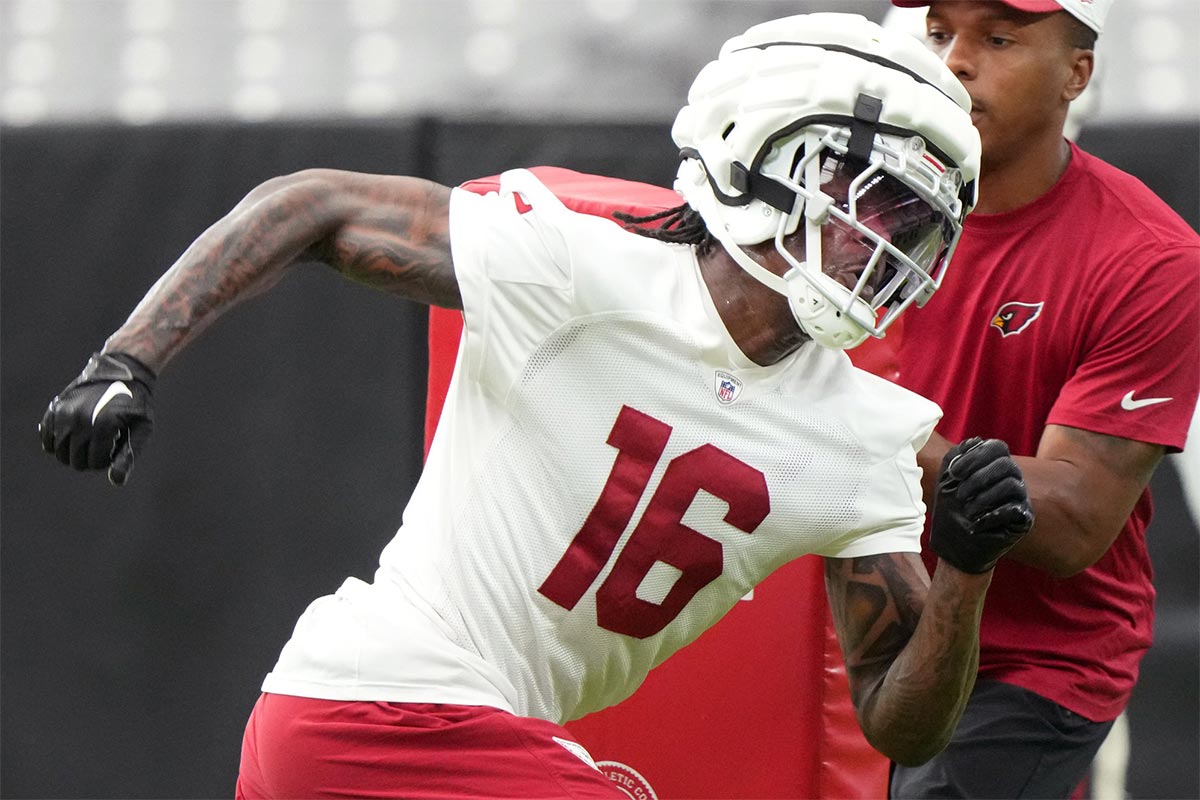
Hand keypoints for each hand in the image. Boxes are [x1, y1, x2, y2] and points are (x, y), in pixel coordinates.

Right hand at [39, 352, 156, 485]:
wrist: (123, 371)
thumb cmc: (136, 403)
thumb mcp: (142, 429)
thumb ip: (128, 455)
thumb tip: (115, 481)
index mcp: (103, 426)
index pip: (95, 463)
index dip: (106, 460)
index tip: (115, 446)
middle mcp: (80, 420)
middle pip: (75, 461)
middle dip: (89, 459)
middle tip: (103, 443)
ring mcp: (65, 413)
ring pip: (59, 452)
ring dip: (73, 452)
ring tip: (90, 438)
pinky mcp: (55, 408)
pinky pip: (47, 438)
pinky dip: (56, 443)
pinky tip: (72, 435)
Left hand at [929, 437, 1032, 573]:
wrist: (955, 547)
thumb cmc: (951, 512)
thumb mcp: (946, 482)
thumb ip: (955, 459)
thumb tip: (975, 441)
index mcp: (994, 466)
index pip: (996, 447)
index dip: (975, 456)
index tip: (954, 473)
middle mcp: (1011, 478)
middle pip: (1006, 464)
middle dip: (978, 478)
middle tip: (960, 495)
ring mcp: (1020, 498)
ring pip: (1013, 484)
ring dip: (984, 498)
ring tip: (967, 511)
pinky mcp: (1024, 519)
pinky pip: (1016, 509)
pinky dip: (992, 514)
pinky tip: (976, 523)